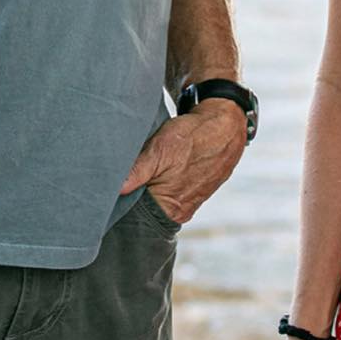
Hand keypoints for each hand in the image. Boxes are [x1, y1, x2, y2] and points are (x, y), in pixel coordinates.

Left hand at [119, 101, 245, 223]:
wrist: (227, 125)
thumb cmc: (194, 135)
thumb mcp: (160, 148)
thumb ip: (137, 171)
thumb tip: (117, 189)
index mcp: (171, 208)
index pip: (136, 214)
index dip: (124, 200)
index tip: (113, 186)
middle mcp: (182, 212)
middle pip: (148, 208)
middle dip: (137, 193)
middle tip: (132, 172)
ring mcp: (191, 203)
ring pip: (160, 199)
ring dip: (152, 185)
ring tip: (152, 167)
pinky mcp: (197, 192)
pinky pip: (173, 191)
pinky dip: (166, 181)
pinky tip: (167, 167)